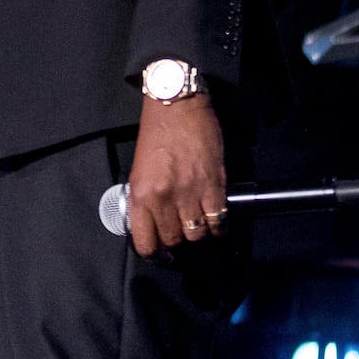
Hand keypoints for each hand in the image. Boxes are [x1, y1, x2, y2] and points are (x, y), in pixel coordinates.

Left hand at [123, 94, 227, 257]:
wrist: (176, 105)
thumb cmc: (156, 133)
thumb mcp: (139, 168)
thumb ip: (145, 198)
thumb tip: (153, 225)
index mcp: (140, 194)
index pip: (145, 242)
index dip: (154, 253)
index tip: (161, 253)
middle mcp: (163, 198)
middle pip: (174, 240)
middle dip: (177, 238)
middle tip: (181, 227)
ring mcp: (189, 193)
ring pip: (197, 234)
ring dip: (198, 230)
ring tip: (198, 219)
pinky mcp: (213, 186)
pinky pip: (219, 222)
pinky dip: (219, 225)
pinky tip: (216, 217)